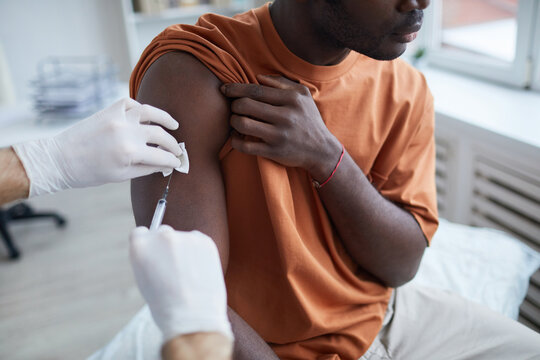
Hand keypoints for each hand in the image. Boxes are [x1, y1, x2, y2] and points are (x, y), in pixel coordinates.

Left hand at [12, 98, 181, 196]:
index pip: (162, 156)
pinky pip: (131, 104)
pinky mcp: (109, 110)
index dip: (173, 161)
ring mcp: (117, 117)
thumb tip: (165, 165)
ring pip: (150, 112)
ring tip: (174, 125)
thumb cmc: (89, 173)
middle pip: (160, 135)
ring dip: (165, 118)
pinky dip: (141, 109)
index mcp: (130, 152)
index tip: (179, 163)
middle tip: (177, 150)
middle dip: (173, 144)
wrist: (60, 159)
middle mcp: (126, 132)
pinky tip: (146, 117)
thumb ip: (147, 168)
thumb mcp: (121, 176)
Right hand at [129, 225, 232, 342]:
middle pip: (163, 232)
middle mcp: (161, 236)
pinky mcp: (205, 240)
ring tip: (190, 275)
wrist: (192, 316)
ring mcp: (184, 237)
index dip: (148, 245)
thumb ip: (149, 258)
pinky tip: (200, 271)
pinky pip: (200, 242)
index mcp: (140, 246)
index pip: (141, 233)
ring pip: (184, 239)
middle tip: (174, 268)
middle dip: (167, 246)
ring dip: (186, 250)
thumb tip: (159, 249)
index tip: (154, 254)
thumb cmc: (166, 305)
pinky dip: (200, 252)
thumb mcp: (145, 279)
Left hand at [220, 75, 340, 181]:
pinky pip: (245, 146)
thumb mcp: (303, 96)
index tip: (225, 89)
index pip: (255, 90)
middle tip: (234, 107)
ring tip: (235, 121)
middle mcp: (285, 116)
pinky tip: (236, 137)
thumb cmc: (308, 119)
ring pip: (242, 124)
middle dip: (233, 105)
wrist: (321, 150)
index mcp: (291, 99)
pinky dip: (235, 141)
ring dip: (232, 121)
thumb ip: (281, 83)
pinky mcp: (274, 152)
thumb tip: (257, 77)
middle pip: (245, 105)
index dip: (235, 88)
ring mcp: (279, 135)